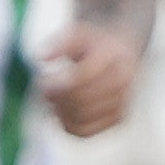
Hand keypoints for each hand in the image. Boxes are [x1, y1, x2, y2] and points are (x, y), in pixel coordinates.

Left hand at [36, 22, 138, 136]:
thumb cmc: (93, 43)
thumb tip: (42, 57)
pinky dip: (69, 125)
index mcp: (113, 57)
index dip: (57, 83)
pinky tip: (62, 112)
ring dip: (61, 112)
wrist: (121, 51)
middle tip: (44, 89)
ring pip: (83, 119)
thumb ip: (59, 43)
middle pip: (82, 100)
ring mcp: (123, 102)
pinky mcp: (118, 118)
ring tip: (53, 100)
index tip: (41, 80)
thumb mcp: (76, 33)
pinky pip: (86, 131)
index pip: (83, 78)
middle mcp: (122, 81)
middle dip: (57, 98)